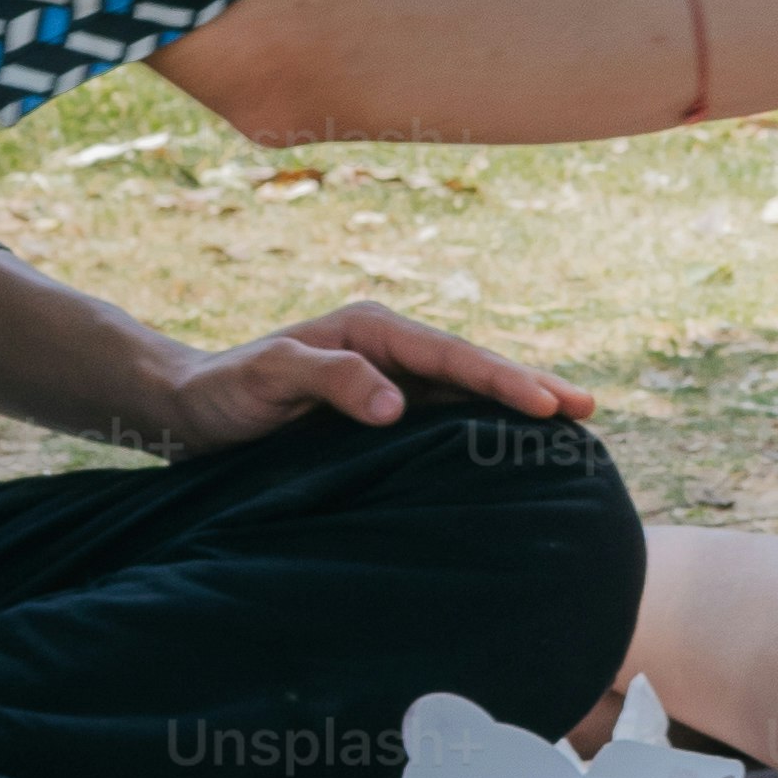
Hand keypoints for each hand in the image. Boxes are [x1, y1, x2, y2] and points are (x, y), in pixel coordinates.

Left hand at [153, 299, 594, 455]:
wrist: (188, 408)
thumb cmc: (223, 392)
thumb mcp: (268, 378)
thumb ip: (331, 381)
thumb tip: (398, 406)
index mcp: (371, 331)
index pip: (450, 357)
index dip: (500, 379)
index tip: (545, 404)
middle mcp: (388, 348)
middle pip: (472, 367)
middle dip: (530, 385)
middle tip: (588, 407)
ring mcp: (388, 378)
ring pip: (465, 392)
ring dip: (514, 406)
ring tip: (571, 422)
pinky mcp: (380, 411)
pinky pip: (443, 416)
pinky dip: (482, 426)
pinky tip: (509, 446)